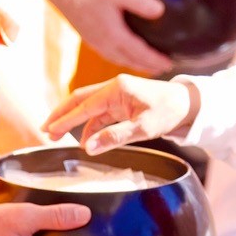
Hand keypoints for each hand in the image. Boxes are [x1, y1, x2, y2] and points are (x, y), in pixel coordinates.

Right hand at [46, 74, 196, 153]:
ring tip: (59, 137)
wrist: (190, 105)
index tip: (49, 130)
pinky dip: (91, 125)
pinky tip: (86, 139)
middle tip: (45, 130)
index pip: (84, 106)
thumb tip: (89, 147)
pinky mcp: (123, 103)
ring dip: (75, 122)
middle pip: (79, 100)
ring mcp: (118, 95)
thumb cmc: (170, 112)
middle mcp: (114, 88)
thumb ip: (115, 137)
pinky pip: (101, 113)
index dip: (65, 120)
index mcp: (116, 89)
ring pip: (88, 107)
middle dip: (61, 115)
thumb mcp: (143, 128)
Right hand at [54, 0, 174, 76]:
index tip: (169, 64)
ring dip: (136, 64)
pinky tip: (126, 54)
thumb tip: (160, 11)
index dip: (156, 60)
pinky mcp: (91, 40)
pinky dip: (124, 59)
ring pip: (120, 61)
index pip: (140, 54)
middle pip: (131, 62)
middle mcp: (106, 45)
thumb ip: (140, 2)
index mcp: (115, 36)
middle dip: (148, 67)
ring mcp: (97, 44)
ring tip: (148, 65)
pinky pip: (111, 56)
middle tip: (164, 69)